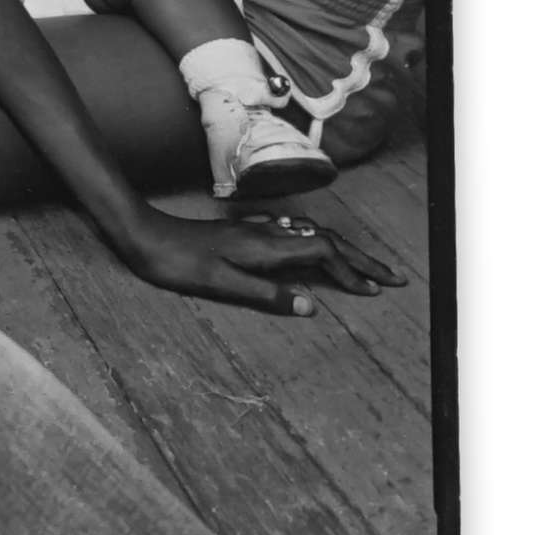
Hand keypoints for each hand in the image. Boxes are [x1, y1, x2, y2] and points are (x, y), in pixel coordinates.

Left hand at [115, 206, 405, 314]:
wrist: (142, 234)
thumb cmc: (177, 263)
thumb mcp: (220, 284)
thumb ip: (265, 295)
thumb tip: (311, 305)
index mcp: (266, 245)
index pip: (323, 252)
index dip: (352, 271)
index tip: (375, 292)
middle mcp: (265, 232)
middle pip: (325, 239)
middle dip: (360, 258)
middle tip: (392, 277)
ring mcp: (253, 229)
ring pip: (309, 234)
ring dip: (340, 249)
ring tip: (362, 265)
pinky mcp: (241, 231)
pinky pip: (290, 232)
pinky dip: (313, 242)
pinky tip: (310, 247)